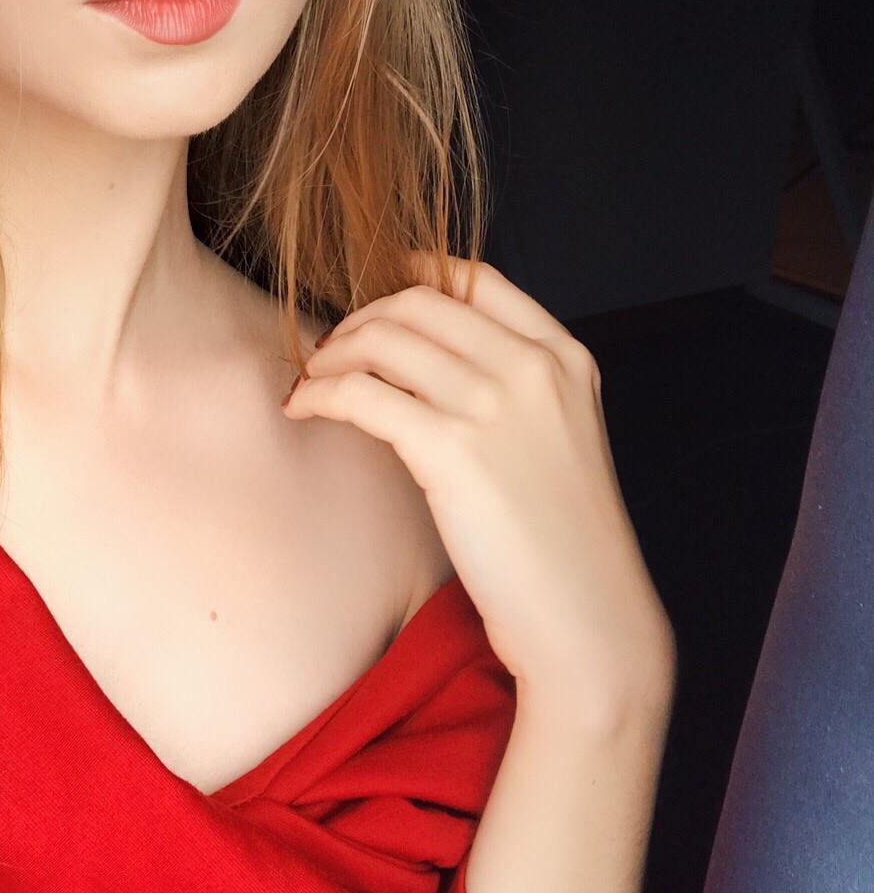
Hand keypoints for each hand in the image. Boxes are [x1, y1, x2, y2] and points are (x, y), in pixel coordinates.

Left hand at [283, 251, 674, 713]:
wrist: (588, 619)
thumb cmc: (564, 545)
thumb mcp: (559, 440)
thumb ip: (516, 390)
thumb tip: (428, 361)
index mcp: (565, 357)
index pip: (477, 277)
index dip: (414, 273)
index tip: (376, 293)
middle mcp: (533, 367)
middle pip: (418, 303)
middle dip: (361, 318)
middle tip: (331, 351)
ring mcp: (494, 404)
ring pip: (382, 340)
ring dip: (332, 355)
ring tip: (311, 382)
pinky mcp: (452, 450)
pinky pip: (361, 395)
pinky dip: (321, 394)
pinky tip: (304, 410)